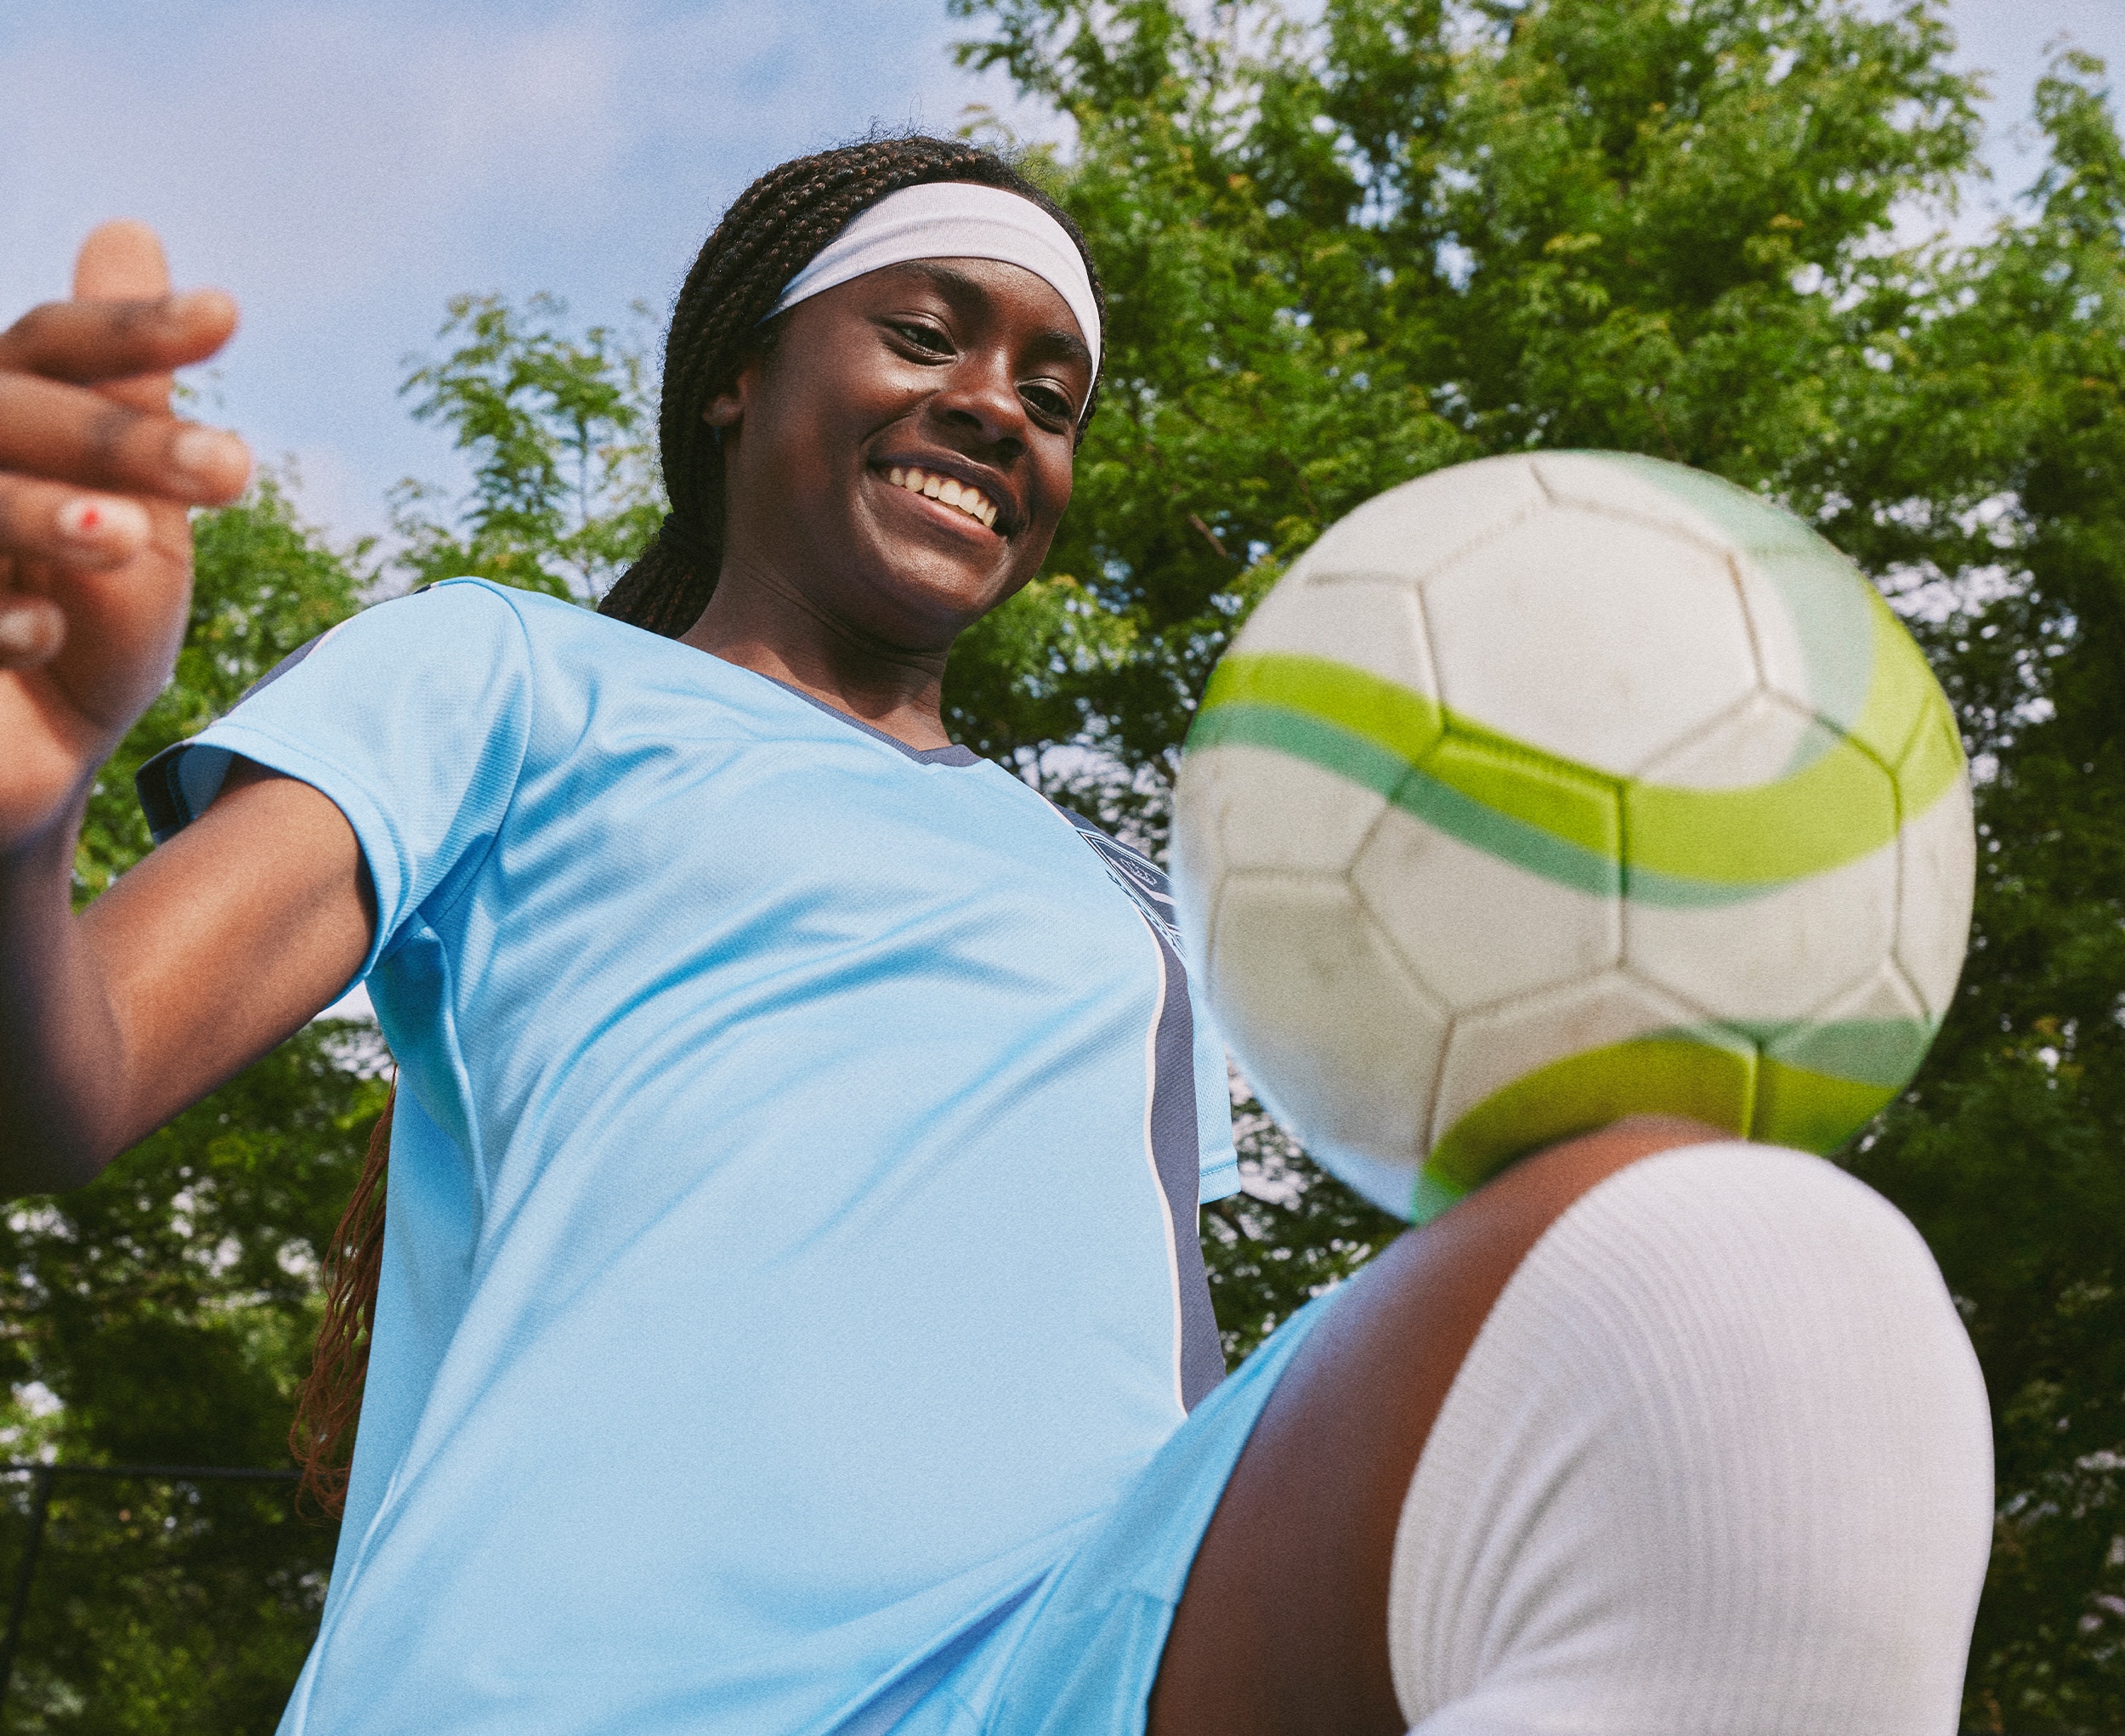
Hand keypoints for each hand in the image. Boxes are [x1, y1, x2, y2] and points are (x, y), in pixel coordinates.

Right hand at [0, 222, 250, 849]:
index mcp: (10, 416)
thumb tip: (127, 228)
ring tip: (126, 537)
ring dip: (45, 513)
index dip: (132, 329)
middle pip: (14, 410)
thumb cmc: (94, 627)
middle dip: (119, 439)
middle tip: (233, 471)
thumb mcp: (136, 513)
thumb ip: (131, 396)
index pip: (55, 344)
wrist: (37, 761)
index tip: (231, 317)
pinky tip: (43, 634)